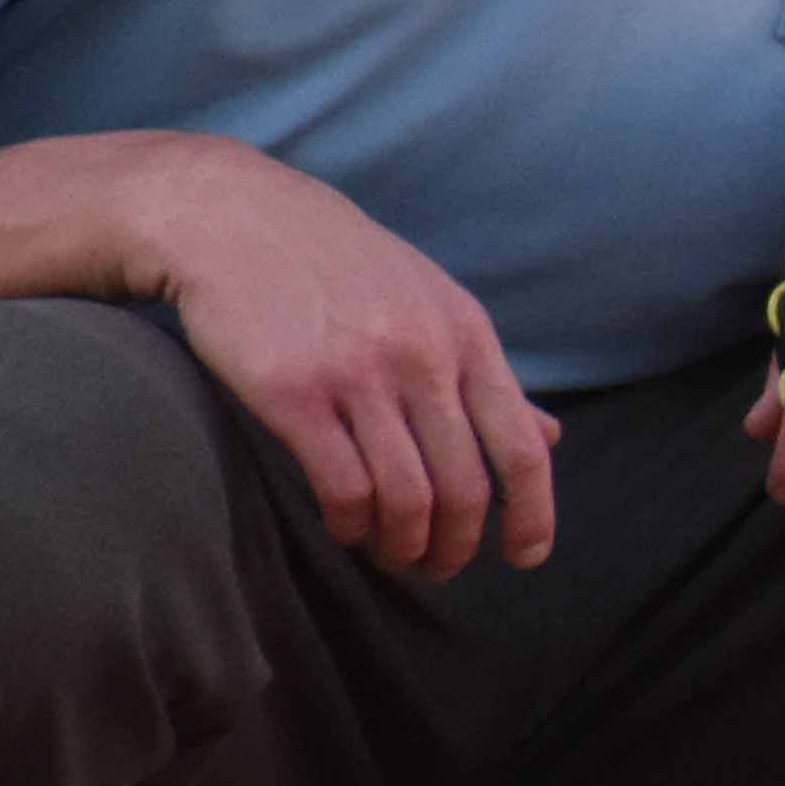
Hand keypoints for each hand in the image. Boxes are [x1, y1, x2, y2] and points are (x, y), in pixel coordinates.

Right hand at [122, 137, 560, 577]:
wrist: (233, 218)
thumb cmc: (339, 268)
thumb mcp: (433, 304)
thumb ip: (486, 378)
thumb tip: (551, 436)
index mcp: (467, 337)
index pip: (521, 447)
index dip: (532, 514)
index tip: (524, 557)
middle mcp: (422, 357)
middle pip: (465, 488)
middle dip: (455, 546)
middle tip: (437, 567)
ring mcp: (358, 375)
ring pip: (406, 498)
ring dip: (402, 545)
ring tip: (390, 552)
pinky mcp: (292, 392)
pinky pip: (342, 486)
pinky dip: (350, 522)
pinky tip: (344, 524)